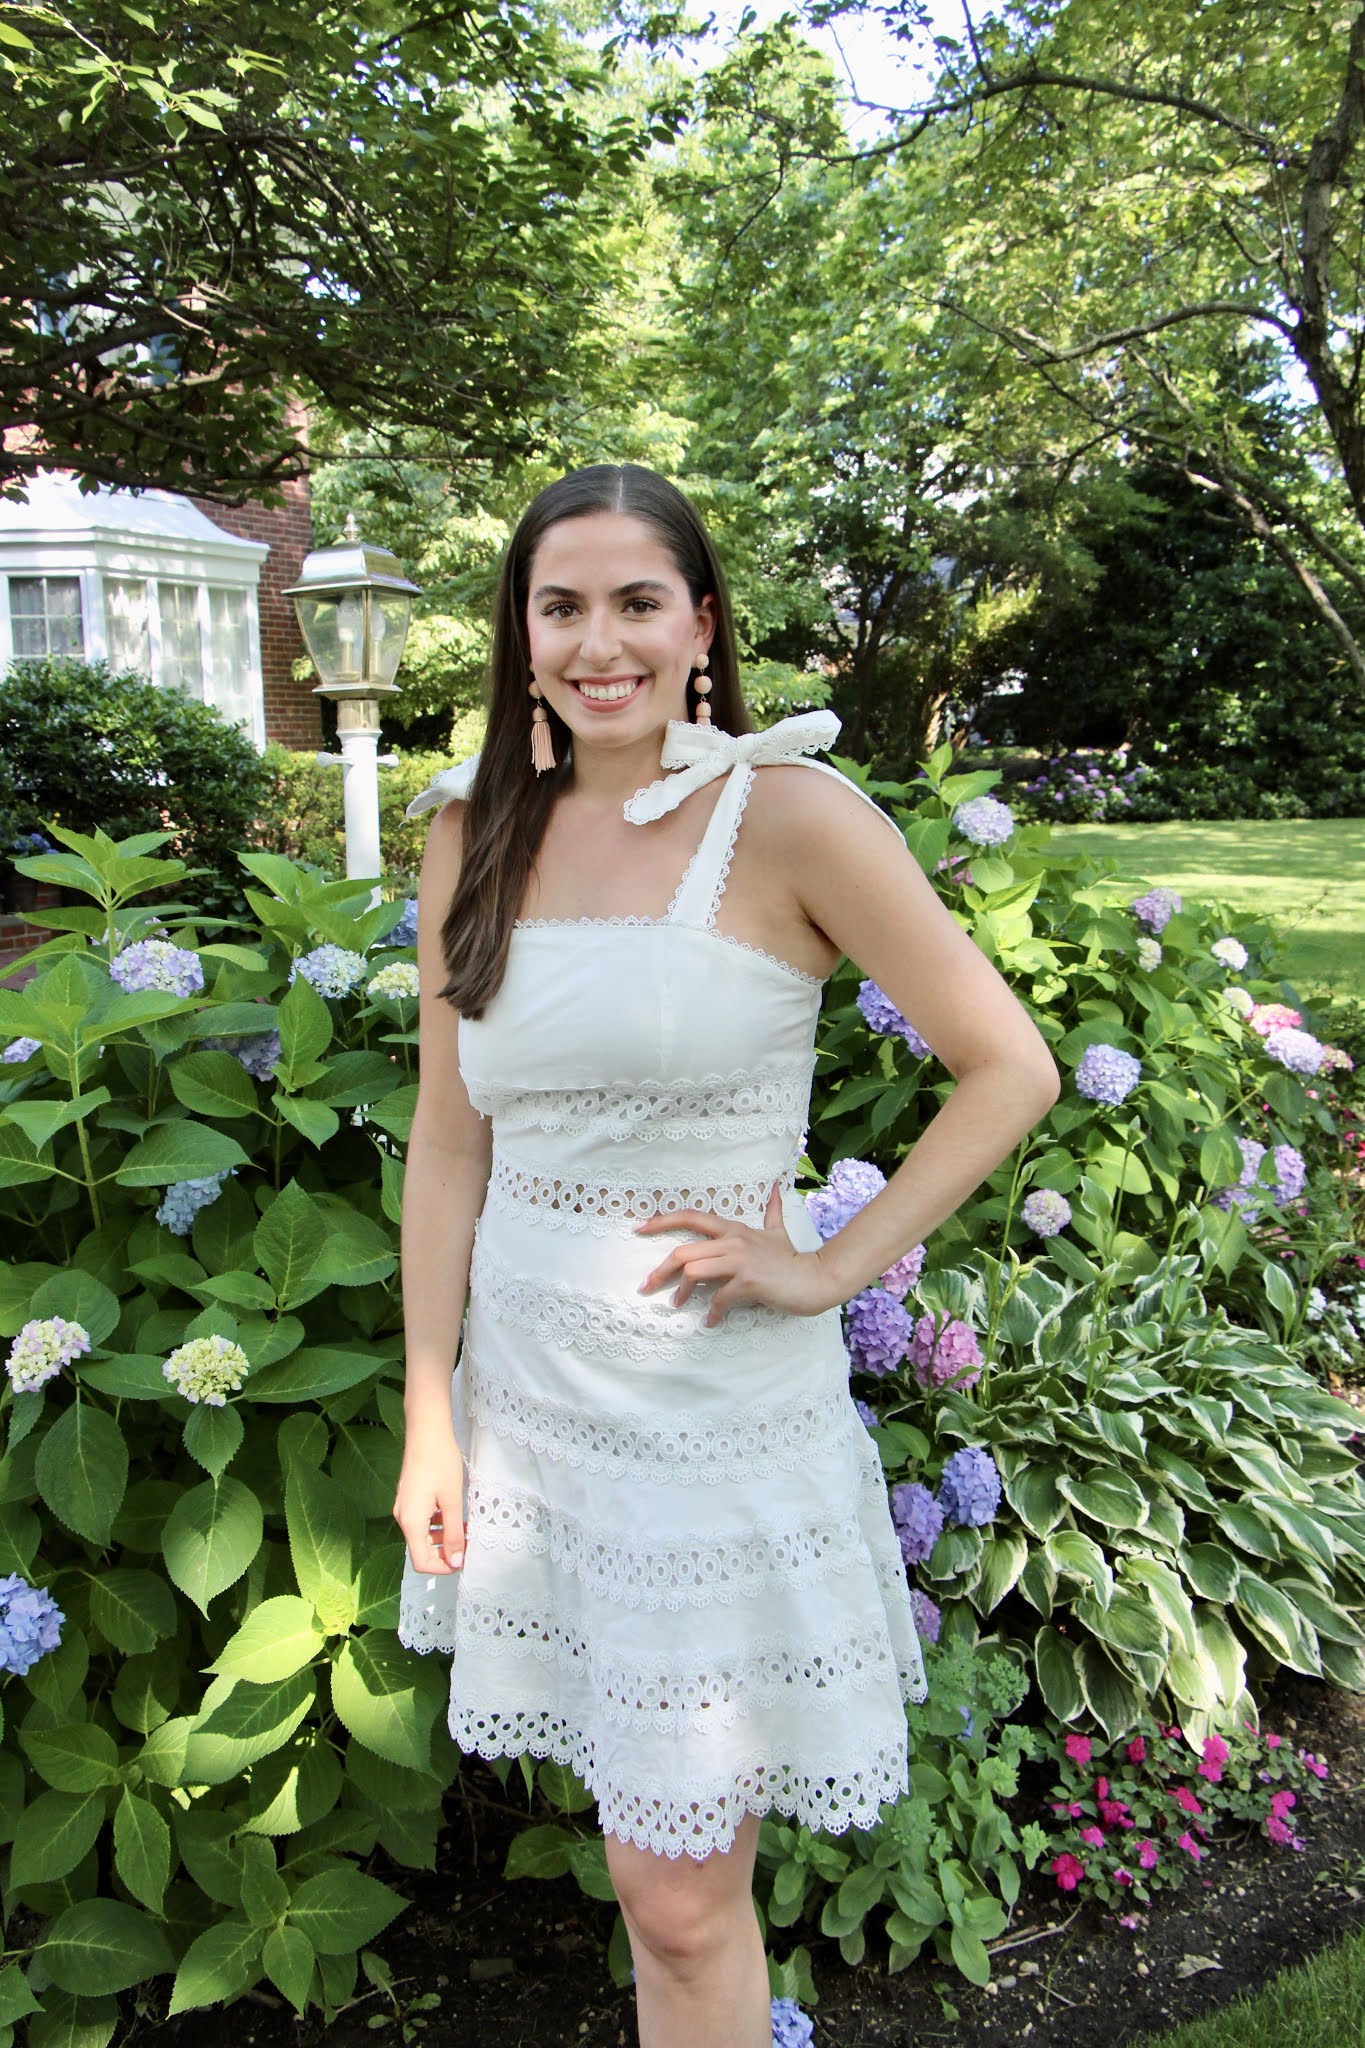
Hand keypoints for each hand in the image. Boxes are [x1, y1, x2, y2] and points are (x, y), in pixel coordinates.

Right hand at [393, 1435, 467, 1575]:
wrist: (426, 1430)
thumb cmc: (440, 1462)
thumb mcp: (452, 1500)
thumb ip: (454, 1533)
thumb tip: (456, 1562)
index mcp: (411, 1522)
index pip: (421, 1562)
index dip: (443, 1567)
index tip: (463, 1559)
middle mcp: (403, 1517)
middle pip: (421, 1549)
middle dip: (446, 1552)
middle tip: (469, 1544)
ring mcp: (405, 1506)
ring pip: (423, 1534)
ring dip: (444, 1537)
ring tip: (467, 1528)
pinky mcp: (409, 1496)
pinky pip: (422, 1520)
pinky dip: (438, 1523)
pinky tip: (455, 1513)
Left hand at [634, 1183, 835, 1325]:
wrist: (816, 1279)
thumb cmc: (792, 1259)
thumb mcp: (778, 1231)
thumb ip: (772, 1210)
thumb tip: (775, 1187)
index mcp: (734, 1229)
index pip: (691, 1217)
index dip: (662, 1221)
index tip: (639, 1228)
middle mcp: (733, 1241)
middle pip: (683, 1251)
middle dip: (660, 1270)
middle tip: (647, 1286)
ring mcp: (740, 1260)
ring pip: (694, 1271)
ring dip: (681, 1292)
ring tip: (678, 1305)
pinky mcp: (748, 1281)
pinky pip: (718, 1298)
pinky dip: (712, 1313)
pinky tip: (711, 1322)